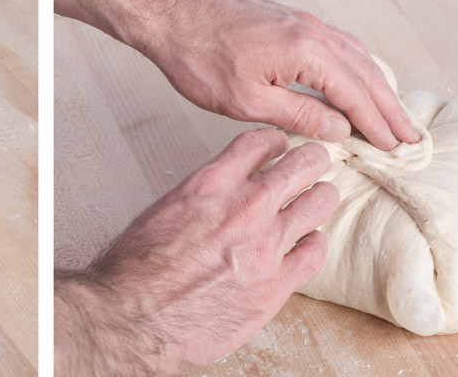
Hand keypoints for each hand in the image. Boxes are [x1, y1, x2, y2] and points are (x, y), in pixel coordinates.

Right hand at [56, 130, 337, 376]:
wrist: (136, 316)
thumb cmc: (138, 268)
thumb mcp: (164, 209)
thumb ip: (201, 195)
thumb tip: (218, 193)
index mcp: (211, 184)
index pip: (258, 143)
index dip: (274, 141)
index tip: (279, 145)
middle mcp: (245, 208)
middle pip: (301, 165)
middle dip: (310, 160)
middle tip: (314, 162)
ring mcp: (266, 246)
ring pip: (318, 203)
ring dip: (320, 196)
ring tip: (320, 197)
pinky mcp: (276, 284)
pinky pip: (315, 252)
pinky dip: (315, 243)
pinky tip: (309, 242)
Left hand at [60, 0, 418, 149]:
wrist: (169, 15)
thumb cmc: (198, 57)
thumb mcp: (246, 101)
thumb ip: (299, 115)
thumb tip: (340, 129)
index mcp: (305, 51)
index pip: (356, 93)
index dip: (377, 124)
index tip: (395, 148)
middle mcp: (312, 31)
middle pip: (365, 73)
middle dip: (389, 108)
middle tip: (410, 138)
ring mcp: (302, 21)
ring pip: (355, 56)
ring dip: (377, 86)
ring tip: (392, 115)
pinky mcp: (289, 19)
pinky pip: (337, 44)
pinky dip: (356, 66)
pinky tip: (356, 81)